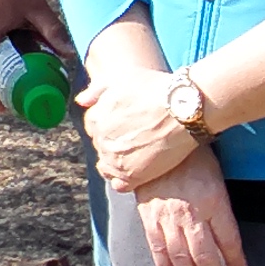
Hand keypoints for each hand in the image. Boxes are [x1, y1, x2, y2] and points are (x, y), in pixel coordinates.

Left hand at [82, 70, 203, 193]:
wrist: (183, 109)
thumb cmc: (156, 90)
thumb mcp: (122, 80)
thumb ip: (97, 90)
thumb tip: (81, 101)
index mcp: (96, 118)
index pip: (93, 126)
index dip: (109, 125)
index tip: (125, 124)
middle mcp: (101, 140)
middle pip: (102, 146)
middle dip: (114, 142)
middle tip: (136, 138)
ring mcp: (115, 160)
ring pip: (108, 167)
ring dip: (118, 161)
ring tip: (139, 154)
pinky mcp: (132, 176)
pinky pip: (119, 185)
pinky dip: (125, 180)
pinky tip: (139, 170)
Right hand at [131, 149, 251, 265]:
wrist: (158, 138)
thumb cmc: (194, 158)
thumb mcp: (217, 179)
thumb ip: (221, 210)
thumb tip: (227, 242)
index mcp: (213, 201)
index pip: (229, 240)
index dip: (235, 262)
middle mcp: (191, 213)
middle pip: (204, 255)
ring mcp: (167, 216)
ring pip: (181, 257)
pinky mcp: (149, 217)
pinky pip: (157, 248)